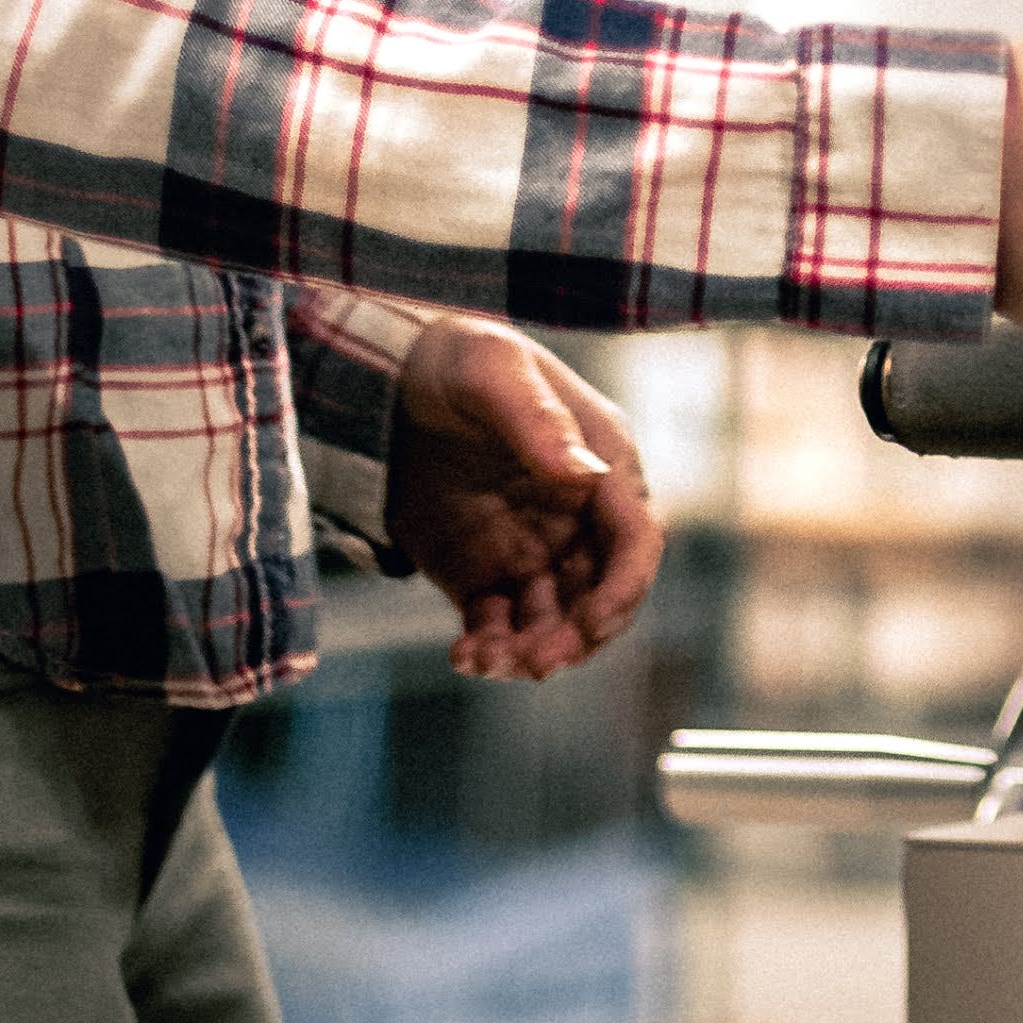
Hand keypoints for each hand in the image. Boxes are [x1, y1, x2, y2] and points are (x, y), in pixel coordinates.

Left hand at [384, 318, 666, 679]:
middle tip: (536, 663)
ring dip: (531, 652)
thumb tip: (585, 475)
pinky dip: (490, 648)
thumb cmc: (458, 359)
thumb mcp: (494, 372)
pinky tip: (465, 655)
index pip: (636, 540)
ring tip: (486, 658)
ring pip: (552, 622)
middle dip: (577, 637)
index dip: (623, 590)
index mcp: (603, 463)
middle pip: (600, 596)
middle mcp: (578, 515)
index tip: (591, 626)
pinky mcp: (486, 572)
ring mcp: (534, 547)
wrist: (387, 376)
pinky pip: (500, 626)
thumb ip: (538, 421)